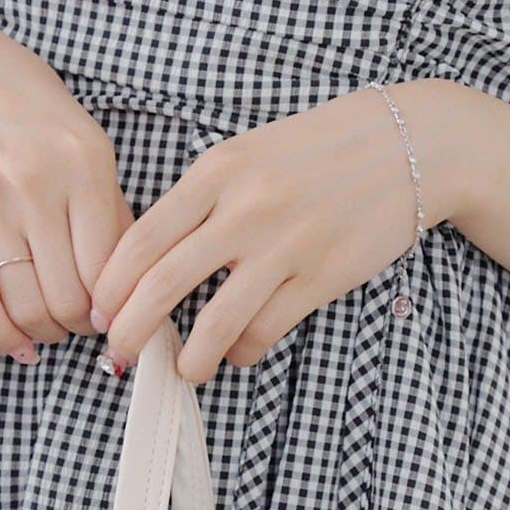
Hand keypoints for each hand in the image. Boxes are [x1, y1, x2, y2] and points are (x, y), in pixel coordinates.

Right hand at [0, 13, 132, 360]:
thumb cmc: (28, 113)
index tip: (112, 320)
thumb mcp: (85, 144)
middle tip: (80, 326)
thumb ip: (110, 210)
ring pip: (26, 305)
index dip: (115, 310)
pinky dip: (1, 335)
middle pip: (69, 297)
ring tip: (49, 329)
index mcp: (84, 164)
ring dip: (44, 333)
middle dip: (79, 327)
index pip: (110, 268)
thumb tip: (130, 287)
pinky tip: (16, 343)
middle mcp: (37, 183)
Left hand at [89, 83, 454, 382]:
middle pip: (162, 285)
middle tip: (119, 355)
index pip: (141, 239)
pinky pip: (265, 330)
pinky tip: (238, 351)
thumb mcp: (247, 152)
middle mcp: (244, 208)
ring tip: (183, 368)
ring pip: (213, 322)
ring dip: (189, 358)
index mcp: (216, 171)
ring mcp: (284, 245)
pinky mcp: (320, 276)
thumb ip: (200, 200)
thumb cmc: (320, 149)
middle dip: (130, 330)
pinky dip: (242, 351)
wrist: (411, 141)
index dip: (110, 285)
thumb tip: (149, 261)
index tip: (99, 311)